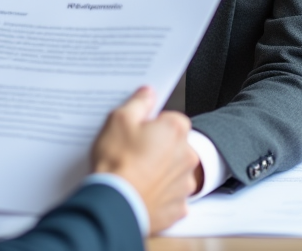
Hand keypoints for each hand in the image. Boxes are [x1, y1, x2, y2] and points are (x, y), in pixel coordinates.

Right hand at [91, 87, 196, 234]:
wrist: (114, 204)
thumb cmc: (117, 163)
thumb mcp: (119, 120)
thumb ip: (138, 103)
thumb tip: (147, 94)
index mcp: (175, 130)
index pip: (171, 119)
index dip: (152, 124)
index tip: (137, 130)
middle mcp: (187, 156)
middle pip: (174, 145)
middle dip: (157, 147)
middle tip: (132, 152)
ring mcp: (184, 183)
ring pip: (173, 171)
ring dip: (159, 171)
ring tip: (134, 175)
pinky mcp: (177, 207)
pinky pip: (170, 196)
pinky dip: (159, 195)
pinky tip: (140, 192)